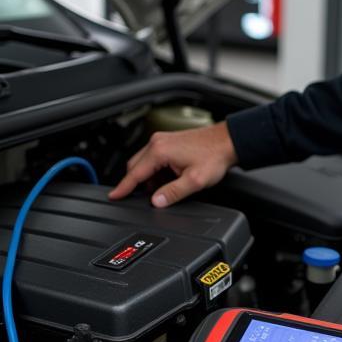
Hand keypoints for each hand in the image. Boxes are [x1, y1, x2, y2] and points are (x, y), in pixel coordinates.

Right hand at [108, 121, 237, 207]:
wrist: (228, 141)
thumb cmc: (214, 156)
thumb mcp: (194, 180)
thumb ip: (173, 193)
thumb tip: (156, 201)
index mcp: (159, 151)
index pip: (134, 173)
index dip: (123, 188)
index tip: (113, 196)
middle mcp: (157, 142)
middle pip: (135, 166)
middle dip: (136, 183)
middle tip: (144, 198)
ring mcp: (162, 139)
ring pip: (144, 162)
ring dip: (148, 177)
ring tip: (165, 188)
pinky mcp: (168, 141)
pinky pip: (153, 157)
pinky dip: (155, 170)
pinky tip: (168, 178)